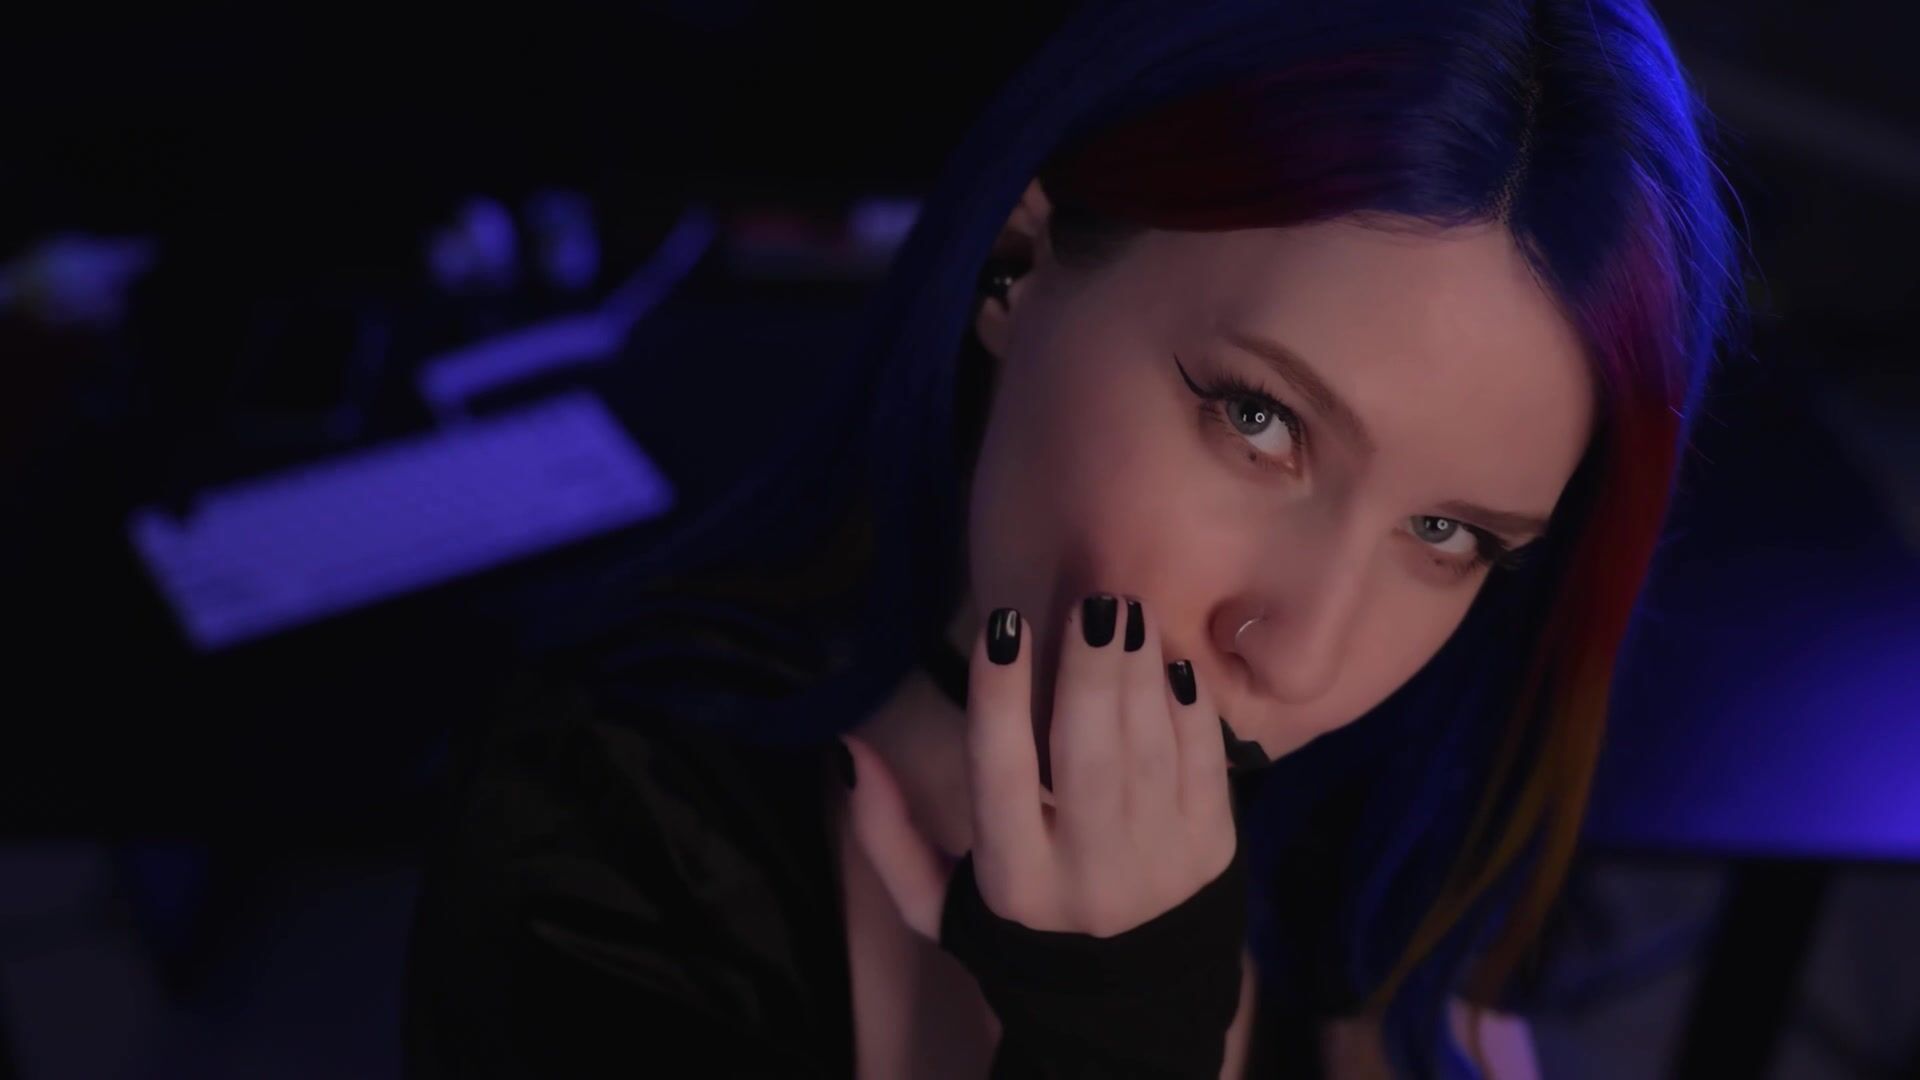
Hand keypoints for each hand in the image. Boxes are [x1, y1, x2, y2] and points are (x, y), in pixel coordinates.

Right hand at [842, 594, 1237, 942]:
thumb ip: (887, 834)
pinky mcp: (1213, 854)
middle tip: (1091, 601)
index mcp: (1015, 881)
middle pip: (1087, 753)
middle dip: (1090, 670)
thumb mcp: (937, 905)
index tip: (1002, 624)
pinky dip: (1190, 709)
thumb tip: (850, 749)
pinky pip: (1204, 768)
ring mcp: (1160, 862)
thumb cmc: (1019, 936)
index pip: (1000, 773)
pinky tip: (1172, 663)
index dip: (999, 695)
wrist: (1127, 1008)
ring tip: (1129, 610)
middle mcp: (1089, 871)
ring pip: (1149, 751)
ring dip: (1141, 672)